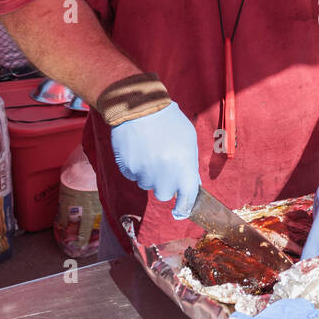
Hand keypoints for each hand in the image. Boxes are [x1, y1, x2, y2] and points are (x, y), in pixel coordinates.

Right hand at [111, 101, 199, 216]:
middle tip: (163, 165)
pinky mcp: (127, 169)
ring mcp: (144, 173)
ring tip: (150, 151)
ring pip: (147, 184)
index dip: (184, 207)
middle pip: (164, 194)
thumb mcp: (189, 140)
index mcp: (184, 168)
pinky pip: (132, 175)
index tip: (180, 211)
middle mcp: (165, 175)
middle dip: (164, 184)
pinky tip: (138, 149)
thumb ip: (190, 164)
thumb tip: (191, 183)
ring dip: (149, 174)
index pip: (187, 199)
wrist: (140, 107)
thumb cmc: (169, 122)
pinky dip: (135, 167)